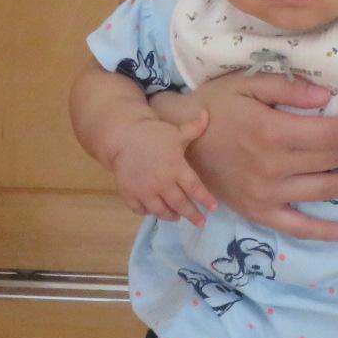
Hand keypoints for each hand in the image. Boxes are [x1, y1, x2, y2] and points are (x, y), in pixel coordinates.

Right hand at [107, 110, 216, 226]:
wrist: (123, 136)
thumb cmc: (153, 134)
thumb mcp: (175, 131)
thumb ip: (193, 128)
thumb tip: (207, 114)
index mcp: (176, 168)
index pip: (195, 189)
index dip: (205, 200)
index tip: (214, 208)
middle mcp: (162, 183)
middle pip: (181, 204)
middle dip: (193, 215)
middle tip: (201, 222)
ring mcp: (145, 191)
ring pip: (161, 211)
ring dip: (171, 216)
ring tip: (177, 217)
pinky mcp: (130, 194)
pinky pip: (141, 210)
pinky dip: (148, 212)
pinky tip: (153, 210)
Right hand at [157, 73, 337, 243]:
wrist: (175, 145)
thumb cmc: (212, 106)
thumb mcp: (246, 83)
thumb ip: (287, 88)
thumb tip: (328, 97)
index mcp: (272, 132)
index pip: (332, 132)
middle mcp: (274, 167)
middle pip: (334, 158)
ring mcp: (267, 194)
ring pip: (325, 191)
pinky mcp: (258, 212)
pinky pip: (297, 227)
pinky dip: (326, 232)